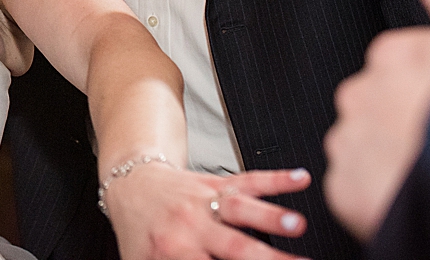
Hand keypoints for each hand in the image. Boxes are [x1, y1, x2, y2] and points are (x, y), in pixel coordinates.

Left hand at [104, 163, 309, 259]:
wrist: (130, 184)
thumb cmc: (142, 232)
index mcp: (173, 252)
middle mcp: (192, 226)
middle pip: (232, 246)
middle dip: (264, 258)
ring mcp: (206, 202)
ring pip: (239, 207)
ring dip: (269, 216)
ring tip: (296, 224)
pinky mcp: (217, 182)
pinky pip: (248, 179)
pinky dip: (275, 179)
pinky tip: (299, 179)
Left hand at [324, 0, 429, 239]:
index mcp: (396, 54)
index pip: (402, 65)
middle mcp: (363, 92)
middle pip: (379, 103)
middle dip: (405, 120)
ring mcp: (351, 139)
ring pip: (365, 144)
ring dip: (390, 157)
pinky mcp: (344, 185)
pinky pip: (356, 188)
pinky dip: (377, 195)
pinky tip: (412, 195)